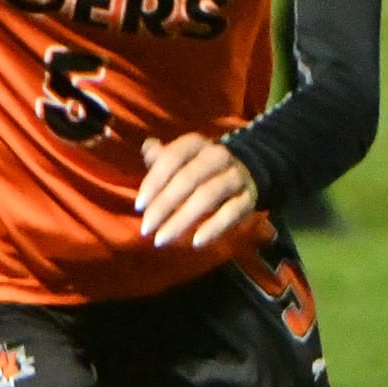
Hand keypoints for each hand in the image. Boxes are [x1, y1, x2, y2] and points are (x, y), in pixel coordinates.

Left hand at [134, 133, 257, 251]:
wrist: (245, 170)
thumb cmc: (199, 168)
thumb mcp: (181, 158)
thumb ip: (161, 156)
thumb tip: (148, 147)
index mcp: (196, 143)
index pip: (172, 158)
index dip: (154, 181)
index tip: (139, 205)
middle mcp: (217, 155)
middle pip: (188, 179)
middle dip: (164, 205)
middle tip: (146, 229)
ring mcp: (235, 176)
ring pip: (208, 196)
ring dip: (182, 219)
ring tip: (162, 239)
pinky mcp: (248, 197)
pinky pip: (231, 213)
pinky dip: (213, 228)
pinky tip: (195, 242)